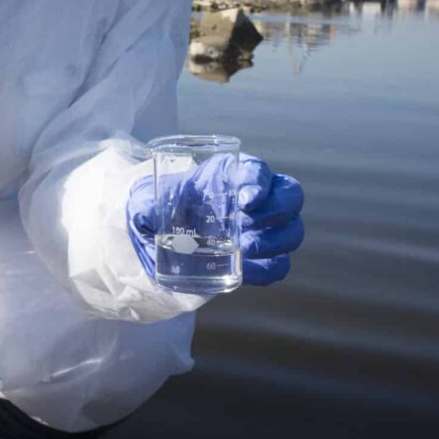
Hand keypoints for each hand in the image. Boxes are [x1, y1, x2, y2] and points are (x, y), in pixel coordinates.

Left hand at [127, 155, 304, 286]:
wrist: (158, 240)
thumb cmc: (159, 209)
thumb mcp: (146, 201)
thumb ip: (147, 203)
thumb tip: (151, 212)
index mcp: (230, 174)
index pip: (256, 169)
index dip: (258, 182)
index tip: (244, 200)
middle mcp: (255, 197)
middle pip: (290, 195)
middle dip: (276, 210)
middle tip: (246, 224)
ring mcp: (263, 229)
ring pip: (292, 230)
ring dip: (274, 241)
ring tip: (243, 249)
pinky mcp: (260, 259)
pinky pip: (279, 265)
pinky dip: (268, 269)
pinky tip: (246, 268)